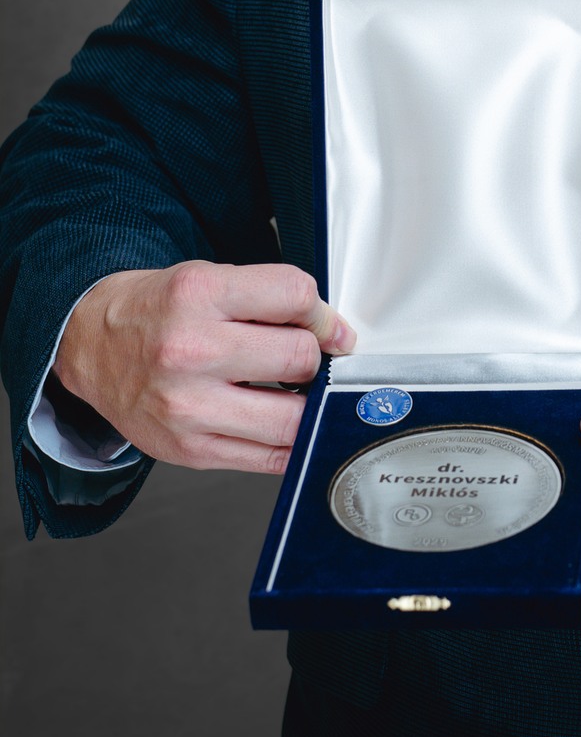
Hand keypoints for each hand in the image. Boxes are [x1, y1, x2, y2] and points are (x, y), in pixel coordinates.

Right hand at [53, 260, 354, 473]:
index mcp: (199, 295)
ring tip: (294, 389)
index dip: (322, 314)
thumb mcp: (208, 278)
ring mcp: (188, 407)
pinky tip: (281, 421)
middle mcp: (190, 350)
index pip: (295, 296)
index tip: (325, 326)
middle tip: (305, 356)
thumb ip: (269, 297)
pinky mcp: (190, 451)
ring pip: (292, 417)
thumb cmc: (156, 312)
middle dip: (313, 357)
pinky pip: (270, 458)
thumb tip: (332, 332)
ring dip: (307, 403)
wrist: (93, 347)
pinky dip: (290, 441)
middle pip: (299, 357)